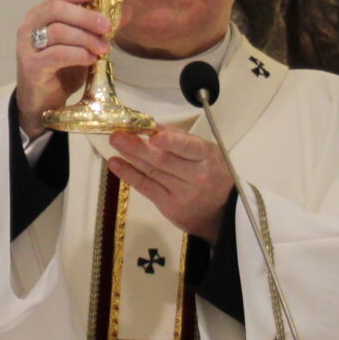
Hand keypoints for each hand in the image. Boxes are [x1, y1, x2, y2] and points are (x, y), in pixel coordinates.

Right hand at [16, 0, 111, 138]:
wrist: (41, 103)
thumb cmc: (60, 71)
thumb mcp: (82, 47)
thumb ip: (98, 30)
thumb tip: (125, 13)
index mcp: (40, 16)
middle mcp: (30, 26)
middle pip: (57, 10)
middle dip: (86, 16)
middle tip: (107, 26)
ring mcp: (27, 46)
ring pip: (58, 31)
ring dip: (86, 38)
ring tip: (103, 49)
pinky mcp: (31, 66)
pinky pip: (57, 54)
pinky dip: (78, 54)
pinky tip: (90, 59)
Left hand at [106, 125, 236, 243]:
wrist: (223, 213)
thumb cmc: (213, 174)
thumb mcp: (207, 153)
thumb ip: (182, 139)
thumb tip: (154, 126)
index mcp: (207, 157)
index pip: (190, 148)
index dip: (171, 142)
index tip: (153, 135)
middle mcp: (196, 176)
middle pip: (164, 160)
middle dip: (138, 147)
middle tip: (118, 135)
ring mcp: (182, 193)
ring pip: (152, 172)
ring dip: (131, 156)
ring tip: (115, 143)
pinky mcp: (169, 206)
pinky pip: (146, 188)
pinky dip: (129, 175)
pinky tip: (116, 164)